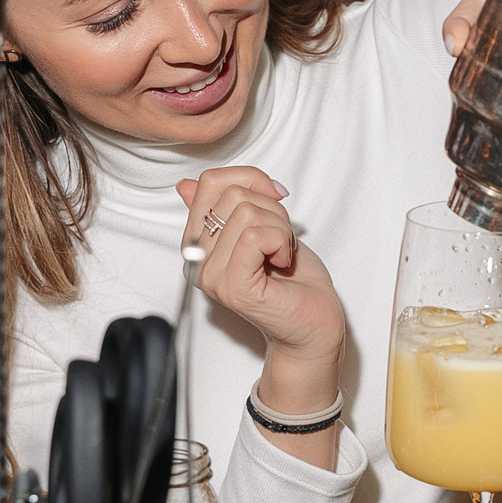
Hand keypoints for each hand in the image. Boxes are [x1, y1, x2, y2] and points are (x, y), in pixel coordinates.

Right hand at [175, 165, 346, 407]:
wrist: (314, 324)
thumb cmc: (294, 279)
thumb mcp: (260, 226)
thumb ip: (224, 205)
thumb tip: (187, 184)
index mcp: (198, 242)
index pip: (210, 182)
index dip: (251, 179)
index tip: (274, 199)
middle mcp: (198, 260)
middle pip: (232, 194)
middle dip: (271, 209)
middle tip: (280, 240)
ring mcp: (212, 276)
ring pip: (246, 213)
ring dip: (280, 228)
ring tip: (281, 254)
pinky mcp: (233, 288)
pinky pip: (257, 236)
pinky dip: (282, 242)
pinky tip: (282, 263)